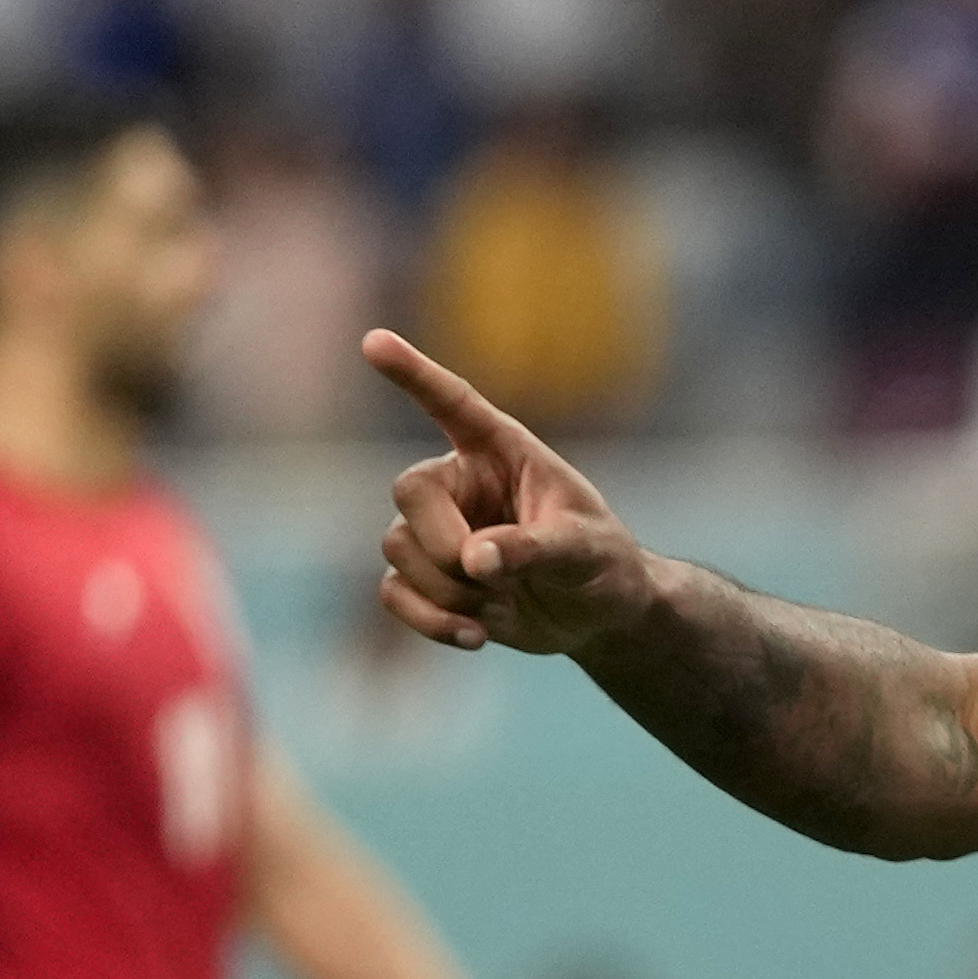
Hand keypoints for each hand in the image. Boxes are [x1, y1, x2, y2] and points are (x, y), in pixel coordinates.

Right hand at [366, 328, 641, 657]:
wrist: (596, 615)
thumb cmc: (602, 563)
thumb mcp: (586, 549)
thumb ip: (535, 547)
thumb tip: (476, 560)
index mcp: (502, 451)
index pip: (453, 403)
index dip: (414, 373)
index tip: (375, 341)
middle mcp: (461, 482)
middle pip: (409, 492)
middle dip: (444, 545)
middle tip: (491, 577)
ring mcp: (437, 529)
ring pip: (396, 548)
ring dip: (448, 590)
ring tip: (504, 604)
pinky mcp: (425, 576)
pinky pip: (393, 592)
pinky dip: (429, 620)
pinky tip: (475, 637)